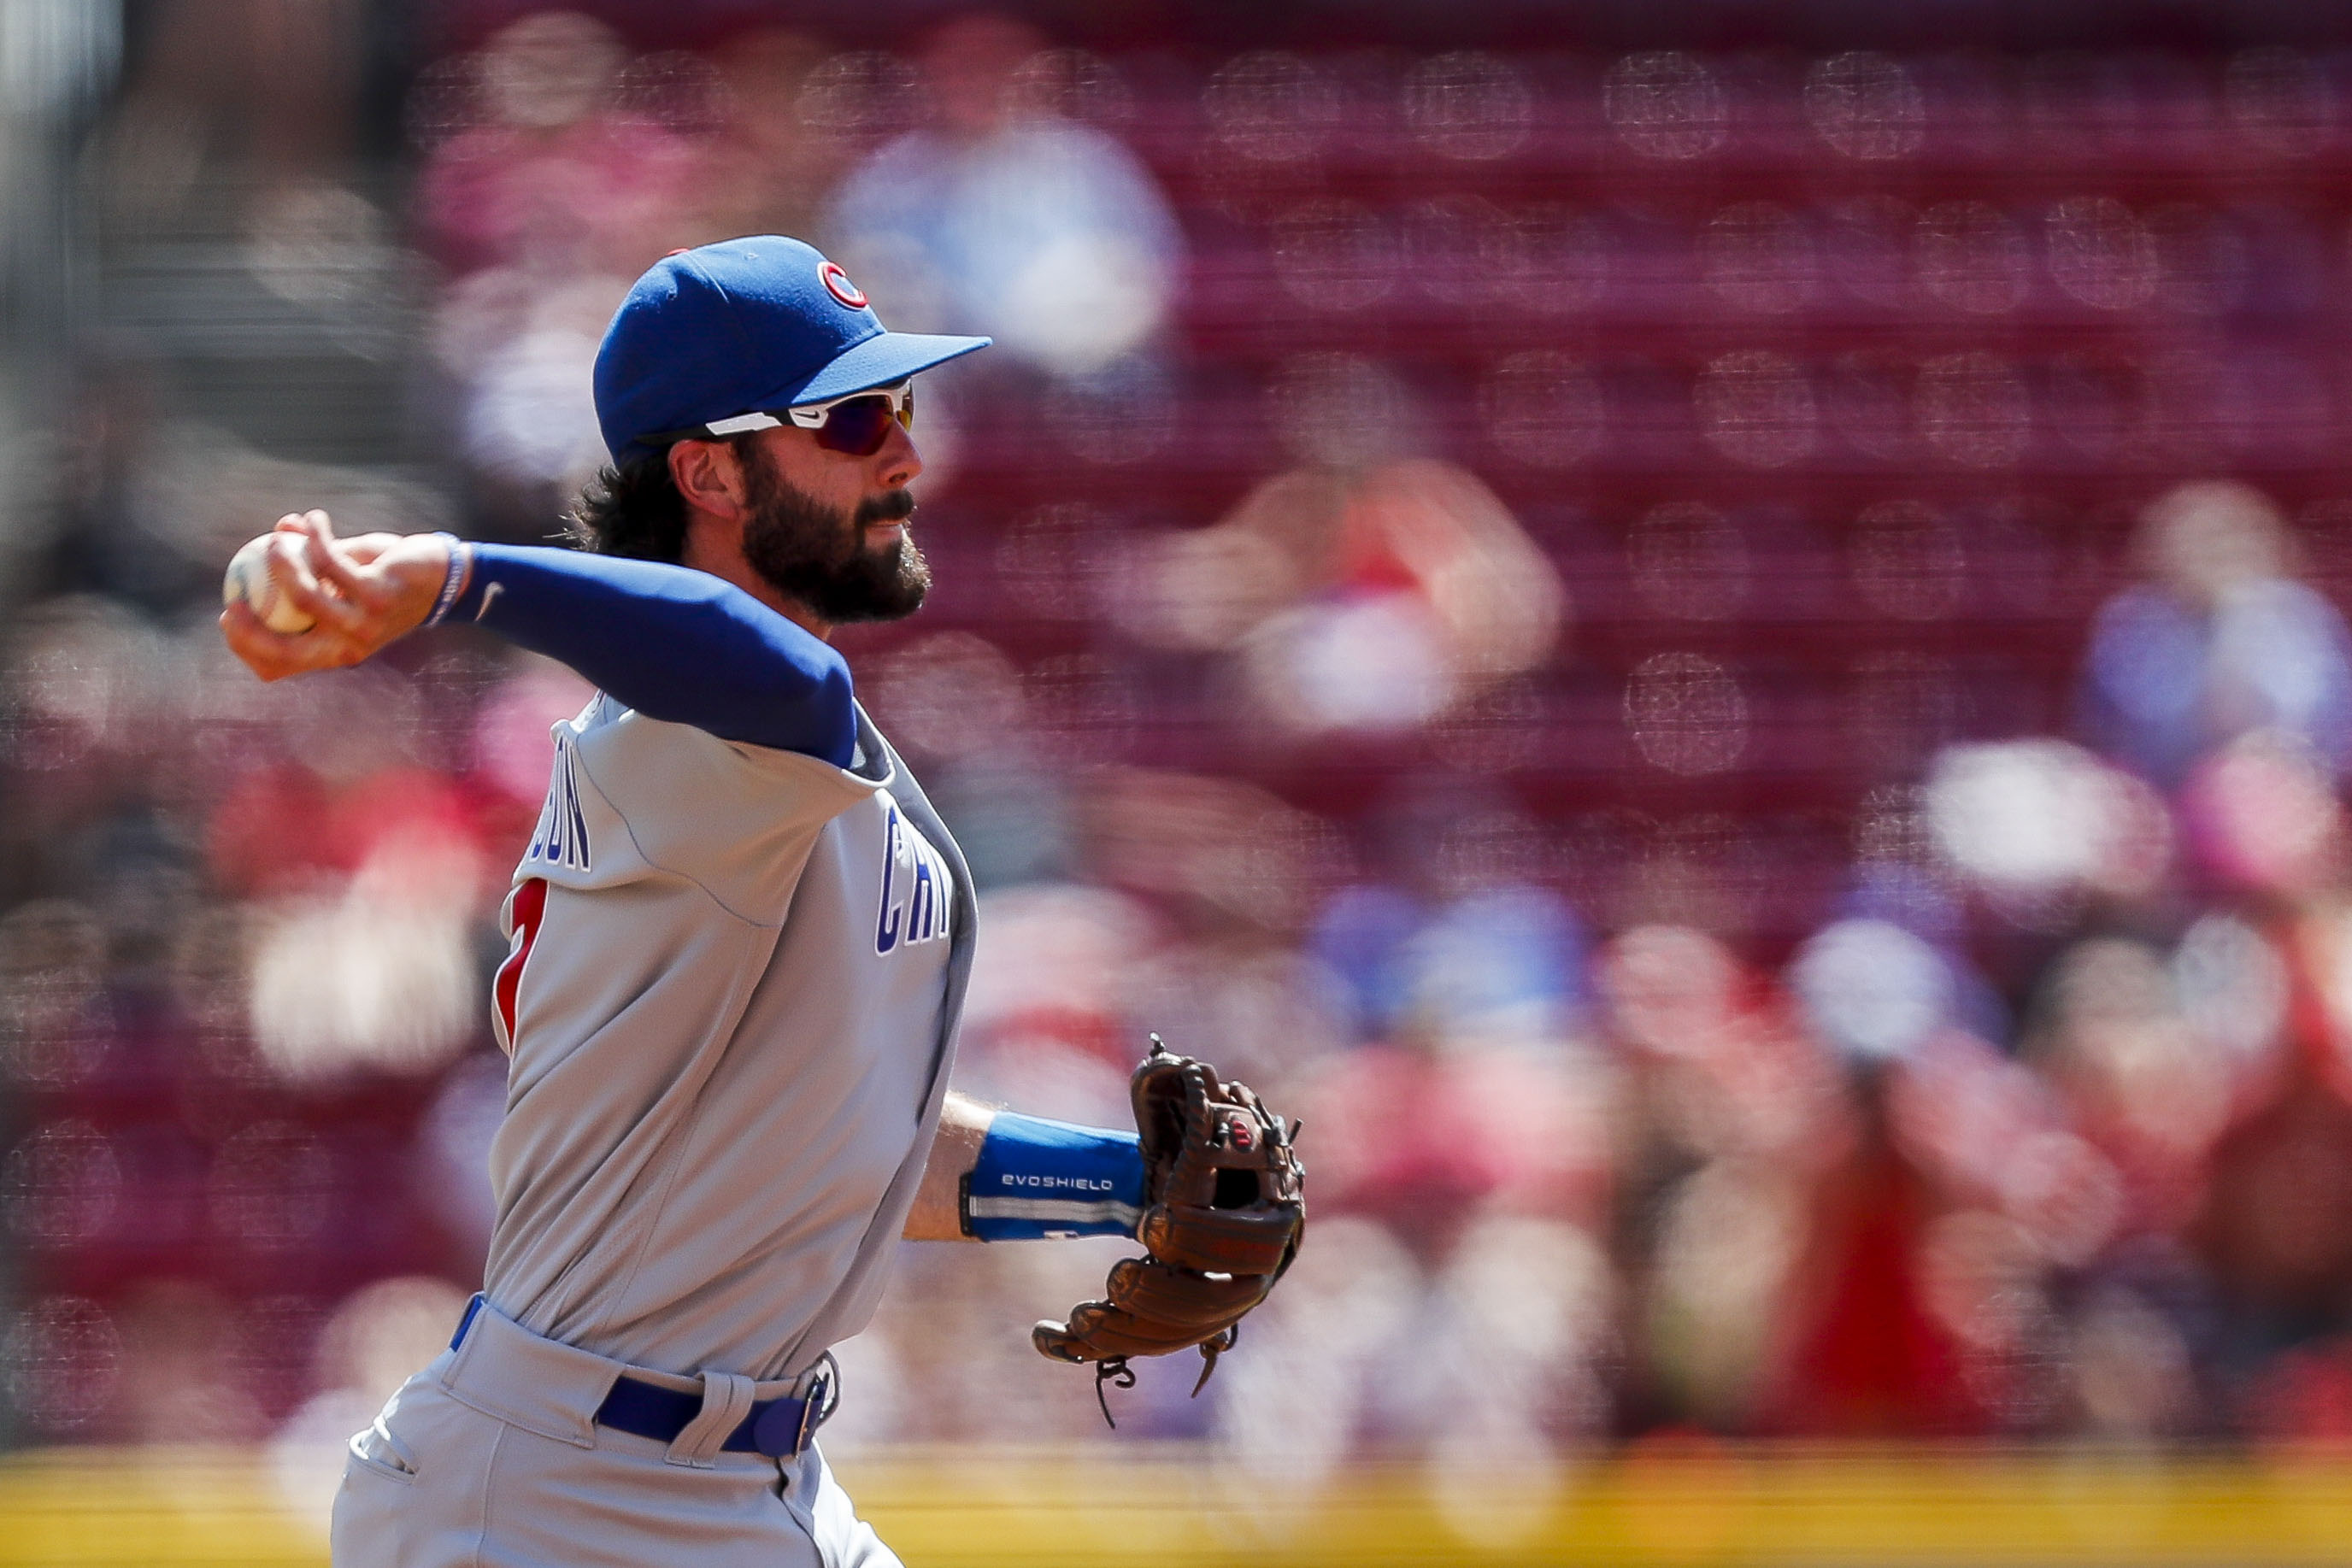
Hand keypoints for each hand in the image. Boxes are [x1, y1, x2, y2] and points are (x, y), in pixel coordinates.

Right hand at [219, 510, 452, 681]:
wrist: (446, 579)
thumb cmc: (390, 582)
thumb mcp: (345, 579)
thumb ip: (310, 563)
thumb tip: (271, 537)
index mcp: (335, 651)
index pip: (278, 666)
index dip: (244, 646)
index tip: (230, 612)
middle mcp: (349, 646)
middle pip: (282, 652)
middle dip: (246, 628)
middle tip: (235, 593)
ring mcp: (364, 623)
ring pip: (301, 596)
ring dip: (280, 562)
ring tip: (275, 539)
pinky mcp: (378, 595)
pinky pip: (329, 562)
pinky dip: (314, 536)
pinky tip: (313, 520)